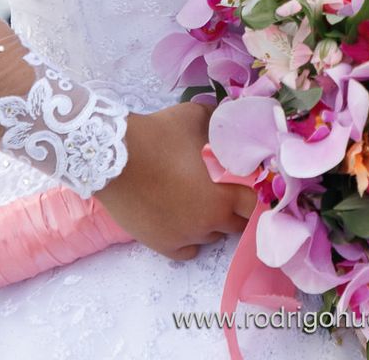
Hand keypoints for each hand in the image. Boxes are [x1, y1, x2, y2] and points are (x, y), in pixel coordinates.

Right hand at [95, 101, 254, 260]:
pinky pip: (186, 251)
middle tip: (230, 191)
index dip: (258, 195)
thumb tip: (233, 116)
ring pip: (211, 237)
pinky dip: (191, 239)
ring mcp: (181, 238)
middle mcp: (205, 225)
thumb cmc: (157, 136)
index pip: (254, 208)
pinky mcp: (159, 244)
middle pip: (236, 226)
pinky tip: (186, 222)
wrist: (111, 156)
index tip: (254, 185)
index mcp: (220, 199)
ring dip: (213, 223)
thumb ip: (220, 121)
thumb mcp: (196, 118)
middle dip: (237, 209)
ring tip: (202, 201)